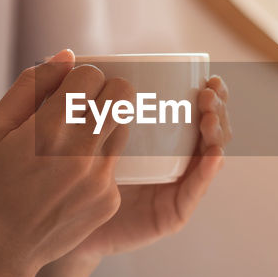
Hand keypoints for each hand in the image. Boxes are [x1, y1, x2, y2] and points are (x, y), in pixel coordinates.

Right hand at [0, 49, 133, 276]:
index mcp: (49, 128)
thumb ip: (30, 88)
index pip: (92, 75)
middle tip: (84, 106)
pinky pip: (115, 166)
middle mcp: (81, 152)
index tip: (66, 90)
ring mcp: (100, 179)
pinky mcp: (109, 201)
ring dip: (106, 127)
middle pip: (122, 95)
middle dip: (105, 93)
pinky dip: (99, 165)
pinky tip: (70, 182)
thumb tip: (66, 56)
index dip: (79, 77)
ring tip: (75, 144)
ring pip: (124, 129)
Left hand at [67, 75, 231, 261]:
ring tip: (209, 118)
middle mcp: (175, 160)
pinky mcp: (171, 213)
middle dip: (218, 108)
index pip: (196, 110)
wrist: (60, 225)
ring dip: (217, 134)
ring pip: (210, 157)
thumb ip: (74, 94)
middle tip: (208, 94)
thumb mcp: (75, 127)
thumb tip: (66, 51)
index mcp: (161, 137)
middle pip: (210, 130)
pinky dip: (207, 173)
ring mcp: (176, 187)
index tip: (207, 77)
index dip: (210, 93)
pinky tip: (213, 155)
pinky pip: (193, 192)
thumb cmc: (66, 173)